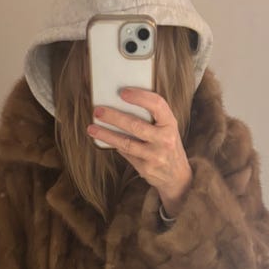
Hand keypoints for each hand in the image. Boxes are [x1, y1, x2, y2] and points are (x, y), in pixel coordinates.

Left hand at [87, 87, 192, 215]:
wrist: (177, 176)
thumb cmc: (167, 145)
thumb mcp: (167, 128)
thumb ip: (152, 117)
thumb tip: (121, 104)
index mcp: (170, 124)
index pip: (157, 105)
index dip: (140, 97)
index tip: (123, 92)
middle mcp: (165, 140)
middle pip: (136, 125)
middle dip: (114, 117)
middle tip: (98, 111)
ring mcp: (155, 156)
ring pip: (126, 143)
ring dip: (106, 135)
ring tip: (92, 128)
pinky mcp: (145, 168)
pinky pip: (126, 154)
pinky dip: (114, 145)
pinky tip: (103, 140)